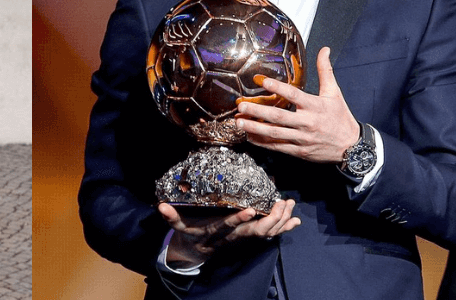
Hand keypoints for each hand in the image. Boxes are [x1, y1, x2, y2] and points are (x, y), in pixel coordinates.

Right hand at [158, 200, 299, 267]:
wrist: (195, 253)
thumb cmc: (188, 236)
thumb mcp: (177, 227)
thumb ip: (171, 217)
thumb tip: (161, 207)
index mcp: (216, 233)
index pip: (228, 226)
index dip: (238, 220)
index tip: (250, 209)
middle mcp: (232, 238)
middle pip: (254, 231)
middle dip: (270, 218)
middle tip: (283, 203)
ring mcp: (241, 240)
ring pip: (264, 233)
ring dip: (279, 220)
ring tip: (290, 205)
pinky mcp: (247, 239)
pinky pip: (268, 235)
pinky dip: (282, 228)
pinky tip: (295, 221)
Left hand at [235, 46, 359, 162]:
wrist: (352, 147)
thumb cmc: (340, 117)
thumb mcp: (334, 92)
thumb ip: (325, 71)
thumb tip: (324, 49)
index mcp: (315, 106)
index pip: (294, 95)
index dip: (277, 87)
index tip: (261, 80)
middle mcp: (307, 122)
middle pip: (279, 116)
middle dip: (258, 112)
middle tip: (241, 106)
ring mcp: (302, 138)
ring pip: (275, 133)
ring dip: (255, 128)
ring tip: (239, 122)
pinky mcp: (299, 151)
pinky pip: (277, 146)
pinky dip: (262, 142)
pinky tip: (249, 136)